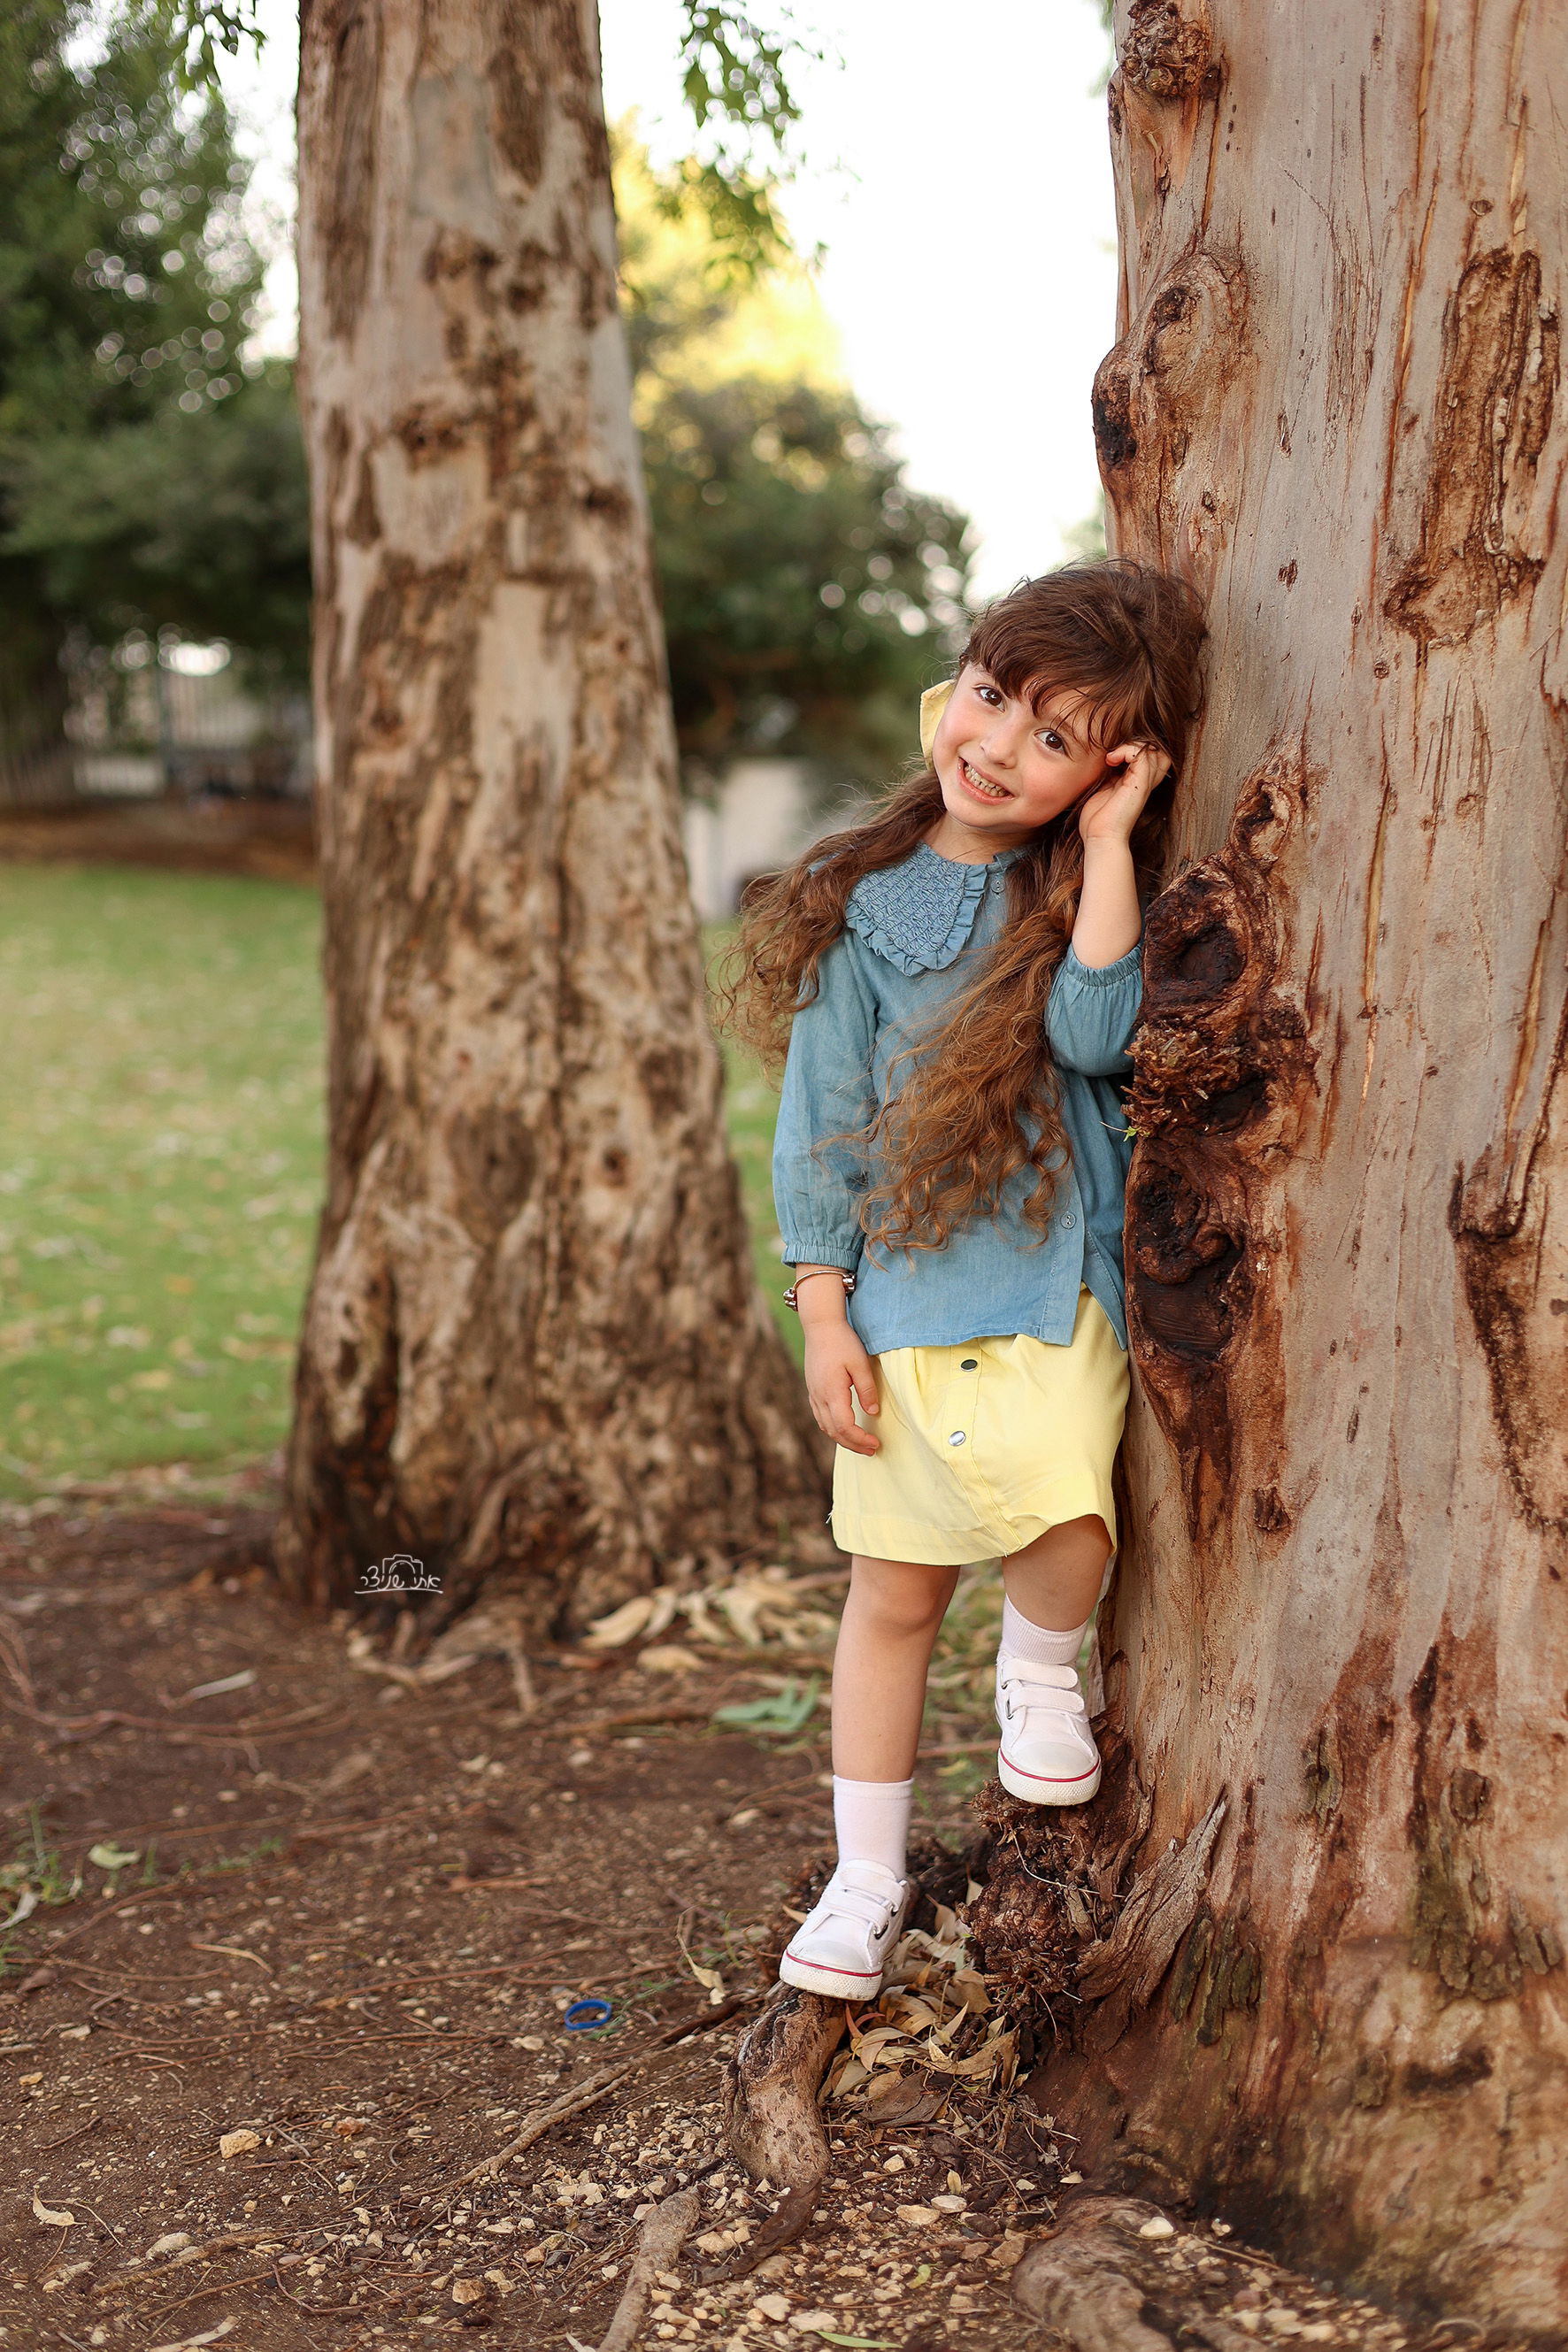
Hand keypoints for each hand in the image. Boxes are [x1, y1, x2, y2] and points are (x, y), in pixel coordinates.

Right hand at [803, 1322, 881, 1455]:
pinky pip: (821, 1417)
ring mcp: (813, 1394)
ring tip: (860, 1443)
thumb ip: (867, 1389)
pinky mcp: (813, 1390)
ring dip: (842, 1439)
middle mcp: (819, 1397)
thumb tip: (873, 1412)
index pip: (844, 1427)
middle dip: (853, 1445)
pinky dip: (833, 1428)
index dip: (860, 1439)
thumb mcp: (861, 1364)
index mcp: (832, 1392)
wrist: (820, 1327)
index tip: (875, 1443)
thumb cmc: (843, 1342)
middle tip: (872, 1450)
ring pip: (825, 1426)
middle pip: (834, 1432)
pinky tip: (844, 1428)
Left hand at [1076, 740, 1171, 845]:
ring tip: (1112, 757)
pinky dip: (1127, 750)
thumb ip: (1109, 776)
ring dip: (1131, 746)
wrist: (1100, 838)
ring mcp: (1144, 783)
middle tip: (1114, 756)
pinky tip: (1111, 760)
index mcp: (1137, 784)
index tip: (1110, 758)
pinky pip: (1143, 754)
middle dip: (1136, 745)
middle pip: (1158, 752)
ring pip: (1155, 750)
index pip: (1148, 758)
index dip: (1133, 750)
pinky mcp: (1139, 784)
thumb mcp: (1103, 791)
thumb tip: (1105, 759)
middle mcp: (1144, 783)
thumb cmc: (1097, 821)